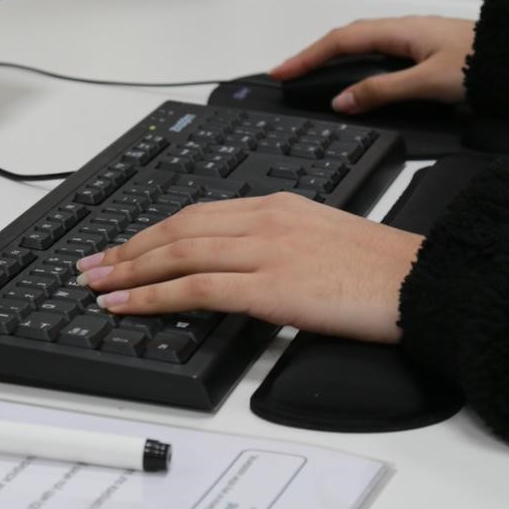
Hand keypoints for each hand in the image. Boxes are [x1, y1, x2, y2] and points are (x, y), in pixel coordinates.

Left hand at [76, 195, 422, 343]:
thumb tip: (244, 272)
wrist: (417, 281)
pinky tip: (126, 303)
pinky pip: (196, 287)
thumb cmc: (380, 271)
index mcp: (276, 205)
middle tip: (92, 265)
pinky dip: (152, 295)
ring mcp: (265, 250)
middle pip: (177, 228)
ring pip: (177, 253)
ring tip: (95, 285)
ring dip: (128, 270)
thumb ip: (277, 247)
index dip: (153, 232)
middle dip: (128, 248)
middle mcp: (264, 220)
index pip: (198, 214)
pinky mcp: (270, 285)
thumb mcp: (321, 240)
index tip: (124, 247)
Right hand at [269, 14, 475, 113]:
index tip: (282, 71)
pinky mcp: (425, 51)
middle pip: (346, 38)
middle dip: (314, 54)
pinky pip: (379, 52)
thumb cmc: (481, 64)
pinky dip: (357, 62)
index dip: (307, 57)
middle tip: (289, 72)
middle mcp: (403, 30)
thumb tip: (343, 100)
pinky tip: (357, 76)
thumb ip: (381, 92)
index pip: (340, 41)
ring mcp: (415, 39)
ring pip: (364, 43)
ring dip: (334, 57)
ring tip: (312, 73)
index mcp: (398, 31)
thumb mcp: (426, 82)